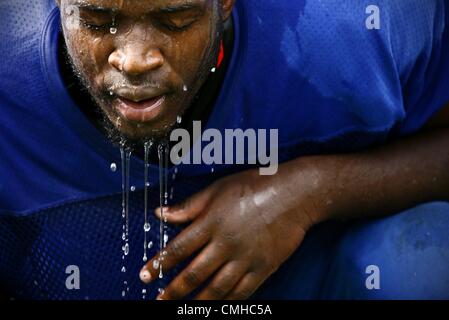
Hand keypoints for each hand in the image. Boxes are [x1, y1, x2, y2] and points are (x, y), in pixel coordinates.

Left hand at [139, 168, 319, 299]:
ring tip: (182, 310)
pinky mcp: (263, 268)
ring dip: (196, 303)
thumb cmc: (255, 185)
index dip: (159, 264)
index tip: (145, 276)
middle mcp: (225, 244)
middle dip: (173, 291)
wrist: (295, 194)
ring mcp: (245, 258)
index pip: (178, 248)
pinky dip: (227, 303)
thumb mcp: (217, 189)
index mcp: (211, 222)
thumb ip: (189, 206)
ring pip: (216, 288)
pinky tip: (216, 307)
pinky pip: (242, 292)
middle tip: (158, 302)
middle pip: (193, 274)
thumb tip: (161, 213)